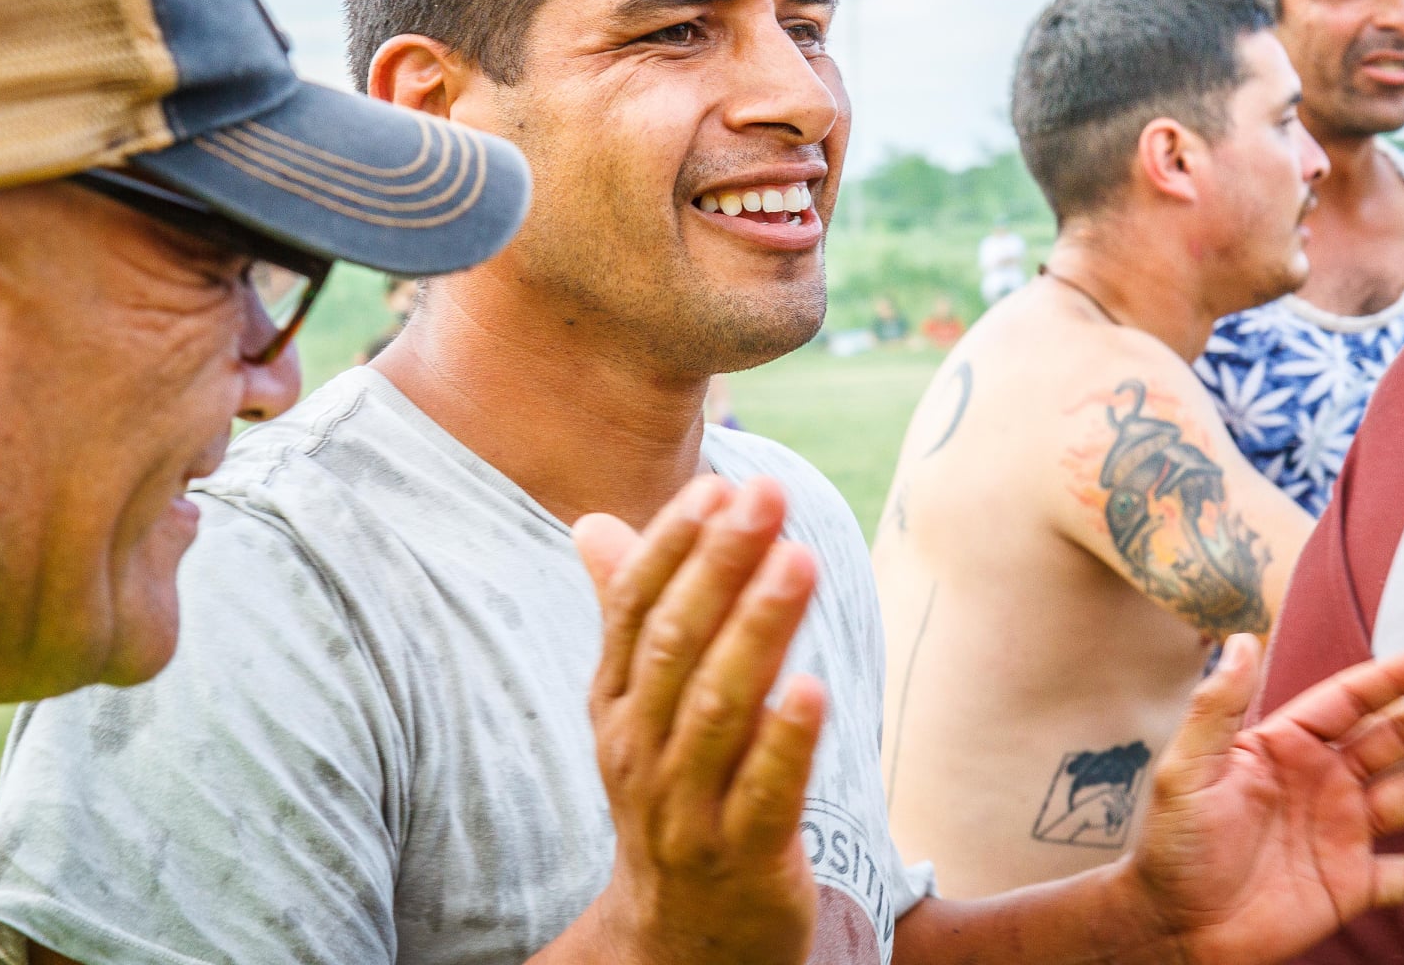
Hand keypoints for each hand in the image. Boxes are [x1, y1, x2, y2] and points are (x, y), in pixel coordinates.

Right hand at [569, 475, 824, 964]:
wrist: (677, 939)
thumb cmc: (670, 796)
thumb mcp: (636, 708)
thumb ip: (626, 614)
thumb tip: (591, 522)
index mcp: (616, 702)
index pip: (636, 608)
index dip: (674, 543)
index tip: (718, 484)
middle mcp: (639, 749)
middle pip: (676, 644)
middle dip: (721, 563)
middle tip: (767, 494)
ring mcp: (686, 807)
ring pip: (718, 709)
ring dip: (758, 629)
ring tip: (799, 562)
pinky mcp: (743, 858)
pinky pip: (762, 793)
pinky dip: (784, 741)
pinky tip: (812, 689)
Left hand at [1126, 634, 1403, 964]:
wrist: (1175, 924)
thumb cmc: (1170, 844)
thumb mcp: (1186, 769)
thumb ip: (1216, 707)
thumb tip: (1242, 639)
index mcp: (1283, 746)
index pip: (1349, 700)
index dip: (1395, 678)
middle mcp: (1321, 781)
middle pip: (1395, 738)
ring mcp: (1341, 832)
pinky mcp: (1350, 884)